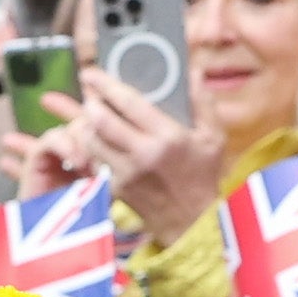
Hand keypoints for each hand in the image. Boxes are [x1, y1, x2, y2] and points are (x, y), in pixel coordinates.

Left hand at [57, 75, 226, 244]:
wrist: (194, 223)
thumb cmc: (204, 177)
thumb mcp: (213, 138)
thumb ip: (203, 103)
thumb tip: (193, 73)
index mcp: (167, 136)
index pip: (129, 103)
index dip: (106, 84)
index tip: (92, 73)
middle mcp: (143, 153)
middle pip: (101, 121)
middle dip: (89, 102)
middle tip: (88, 91)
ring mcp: (127, 173)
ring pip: (91, 142)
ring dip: (84, 124)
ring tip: (87, 113)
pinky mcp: (117, 188)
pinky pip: (95, 162)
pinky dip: (91, 148)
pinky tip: (94, 139)